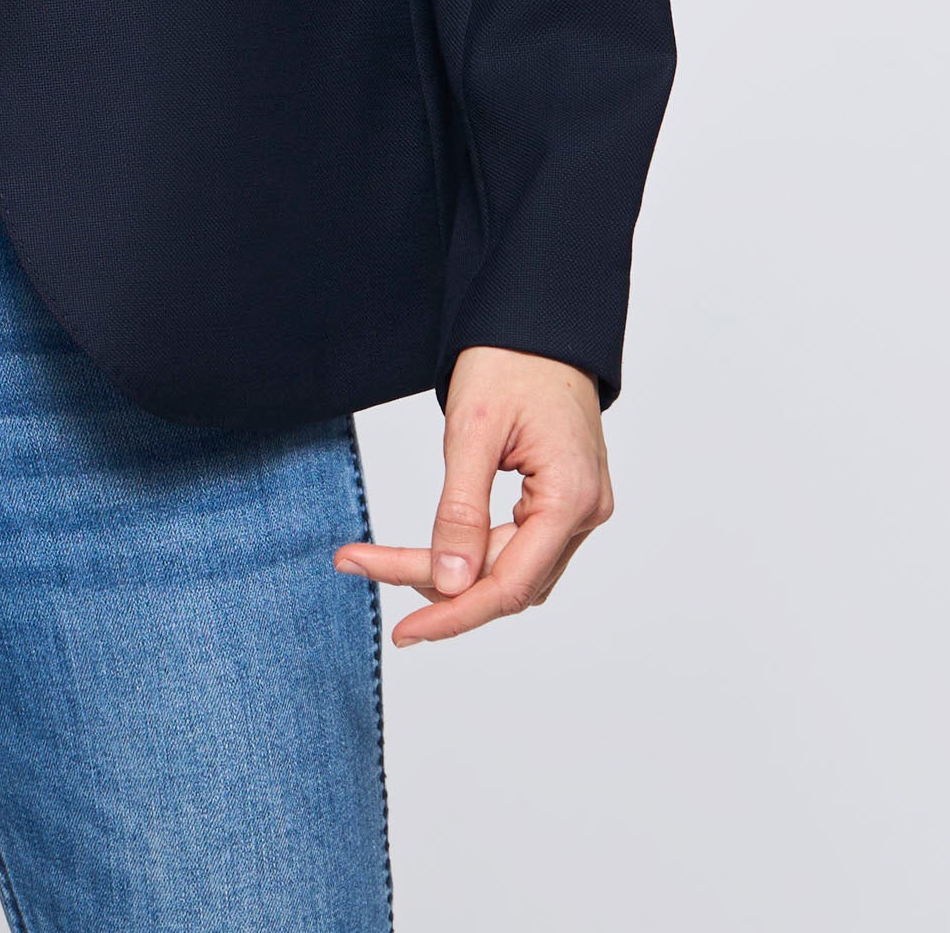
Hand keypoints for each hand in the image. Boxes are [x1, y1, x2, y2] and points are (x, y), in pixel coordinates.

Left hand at [333, 346, 612, 643]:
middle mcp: (585, 513)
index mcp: (571, 499)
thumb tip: (452, 584)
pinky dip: (475, 553)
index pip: (509, 586)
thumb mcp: (473, 430)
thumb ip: (460, 510)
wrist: (538, 318)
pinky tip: (437, 548)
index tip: (401, 633)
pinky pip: (519, 547)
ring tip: (387, 559)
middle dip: (437, 584)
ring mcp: (579, 508)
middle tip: (364, 564)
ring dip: (454, 574)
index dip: (452, 615)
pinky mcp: (563, 498)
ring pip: (512, 570)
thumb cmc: (511, 359)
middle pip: (507, 582)